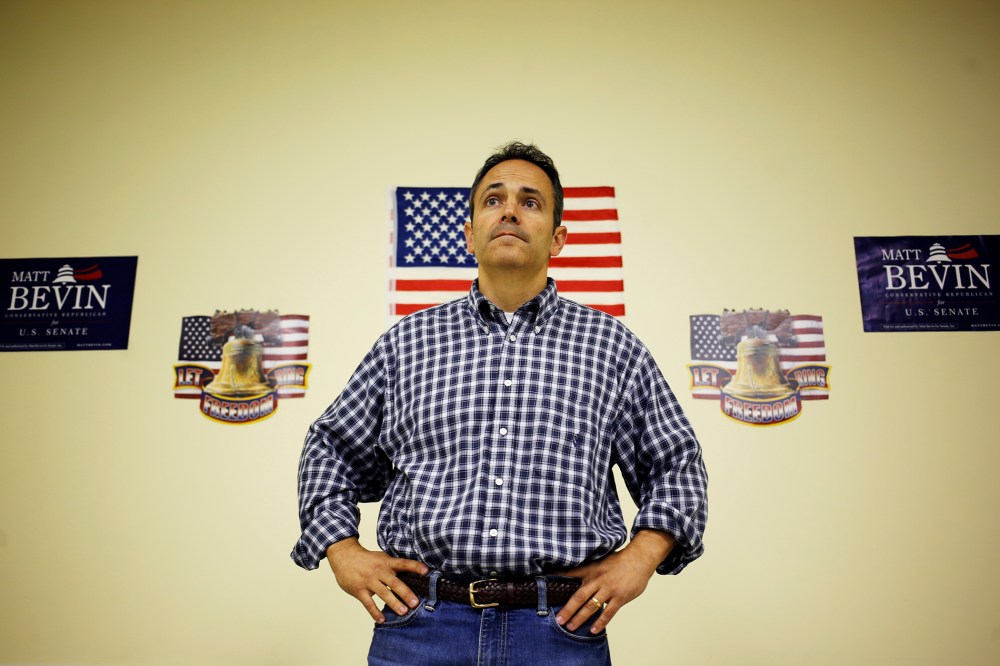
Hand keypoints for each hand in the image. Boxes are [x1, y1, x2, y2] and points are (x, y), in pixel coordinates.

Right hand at [326, 537, 428, 623]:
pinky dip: (375, 612)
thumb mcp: (381, 558)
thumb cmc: (366, 559)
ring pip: (383, 593)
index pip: (403, 564)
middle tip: (415, 603)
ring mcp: (369, 581)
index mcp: (386, 562)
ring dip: (394, 603)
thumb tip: (411, 575)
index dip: (415, 567)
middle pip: (395, 583)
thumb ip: (393, 566)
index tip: (426, 571)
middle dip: (406, 593)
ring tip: (403, 612)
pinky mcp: (359, 590)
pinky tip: (382, 619)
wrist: (344, 556)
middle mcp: (379, 571)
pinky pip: (368, 603)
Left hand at [555, 530, 674, 633]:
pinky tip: (594, 630)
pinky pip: (608, 612)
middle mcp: (598, 579)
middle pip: (579, 596)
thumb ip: (588, 570)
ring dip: (580, 618)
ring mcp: (609, 589)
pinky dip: (601, 622)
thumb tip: (574, 578)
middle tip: (558, 619)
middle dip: (568, 609)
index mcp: (591, 569)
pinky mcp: (620, 597)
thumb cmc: (619, 561)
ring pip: (591, 606)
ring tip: (571, 627)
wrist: (639, 559)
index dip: (557, 579)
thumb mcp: (600, 561)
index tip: (544, 584)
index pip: (570, 574)